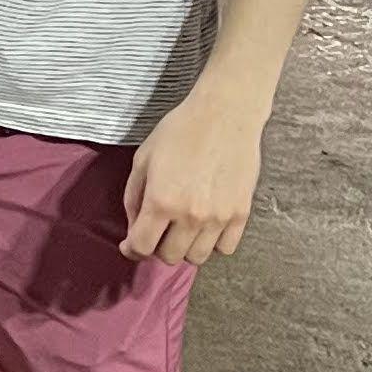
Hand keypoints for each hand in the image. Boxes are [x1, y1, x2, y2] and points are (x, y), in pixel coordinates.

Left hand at [121, 83, 265, 265]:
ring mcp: (218, 218)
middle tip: (158, 230)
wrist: (225, 113)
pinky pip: (225, 248)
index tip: (130, 244)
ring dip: (185, 247)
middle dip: (158, 247)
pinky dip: (213, 243)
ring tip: (183, 228)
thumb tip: (134, 227)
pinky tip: (206, 226)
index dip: (131, 249)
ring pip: (197, 257)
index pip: (142, 246)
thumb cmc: (180, 130)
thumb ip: (133, 196)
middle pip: (169, 257)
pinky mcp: (241, 214)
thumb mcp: (143, 157)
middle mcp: (190, 216)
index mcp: (162, 201)